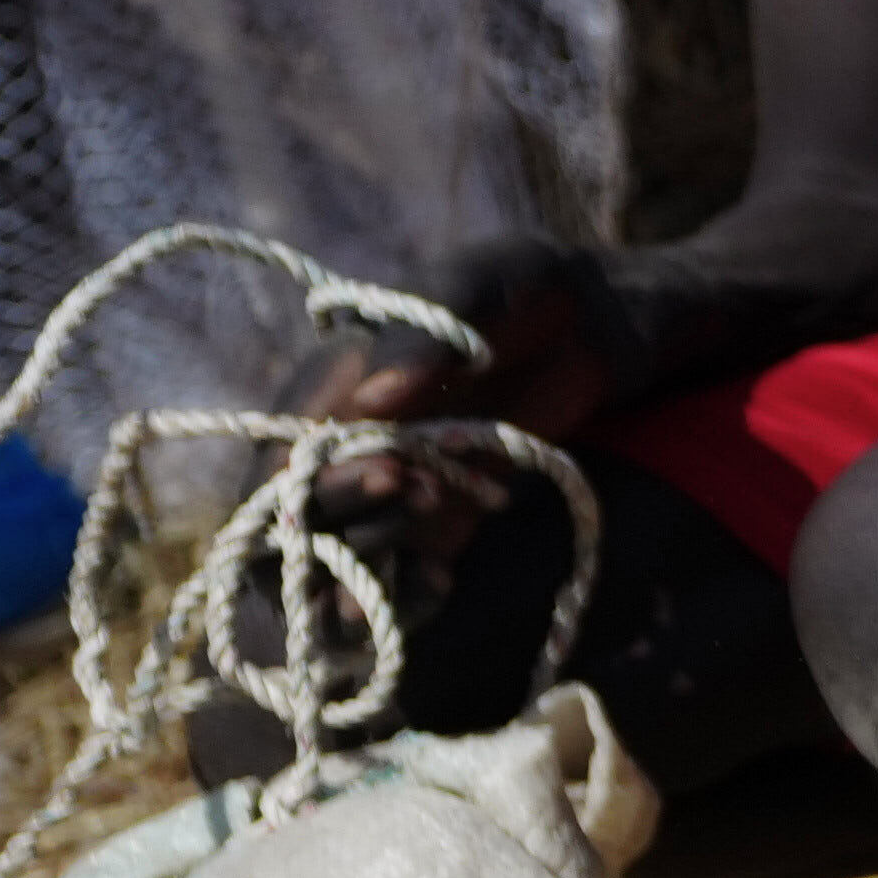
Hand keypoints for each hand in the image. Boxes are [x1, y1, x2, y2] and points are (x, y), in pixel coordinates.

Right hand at [290, 242, 631, 571]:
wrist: (596, 325)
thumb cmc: (527, 288)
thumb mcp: (483, 286)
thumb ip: (424, 334)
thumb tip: (372, 399)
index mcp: (330, 384)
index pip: (281, 453)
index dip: (313, 479)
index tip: (390, 470)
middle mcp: (343, 442)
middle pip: (296, 513)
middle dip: (349, 517)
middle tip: (424, 492)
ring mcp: (386, 487)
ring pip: (334, 554)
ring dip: (370, 562)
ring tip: (434, 549)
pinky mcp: (432, 520)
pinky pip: (392, 575)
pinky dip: (405, 591)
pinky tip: (443, 580)